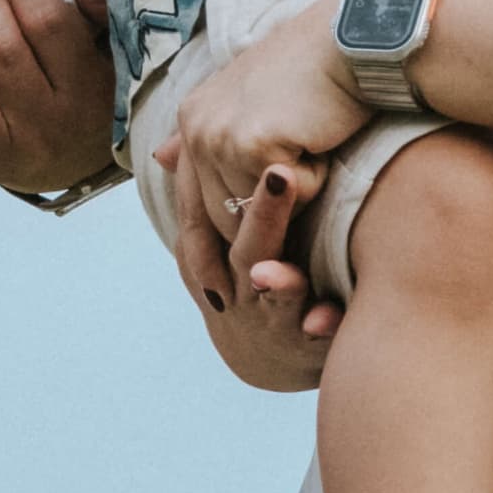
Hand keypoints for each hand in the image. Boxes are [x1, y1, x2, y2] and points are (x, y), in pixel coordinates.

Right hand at [157, 131, 340, 388]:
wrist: (268, 357)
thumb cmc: (248, 279)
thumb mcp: (222, 238)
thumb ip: (209, 191)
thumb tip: (165, 148)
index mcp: (220, 254)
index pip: (212, 214)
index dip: (223, 179)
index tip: (248, 135)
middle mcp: (241, 286)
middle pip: (245, 250)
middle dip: (262, 216)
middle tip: (281, 176)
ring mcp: (272, 316)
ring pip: (275, 300)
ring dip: (281, 283)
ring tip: (284, 270)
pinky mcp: (306, 341)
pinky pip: (314, 336)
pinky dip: (321, 325)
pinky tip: (328, 317)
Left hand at [172, 0, 373, 244]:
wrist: (347, 38)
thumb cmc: (310, 70)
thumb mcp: (247, 101)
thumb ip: (204, 135)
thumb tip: (159, 159)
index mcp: (192, 117)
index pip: (202, 200)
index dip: (242, 208)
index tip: (276, 194)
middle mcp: (196, 128)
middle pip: (227, 217)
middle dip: (270, 206)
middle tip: (299, 157)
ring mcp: (220, 138)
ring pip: (262, 214)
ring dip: (296, 191)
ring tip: (309, 139)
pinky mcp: (253, 146)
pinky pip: (293, 198)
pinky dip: (315, 178)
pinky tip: (318, 136)